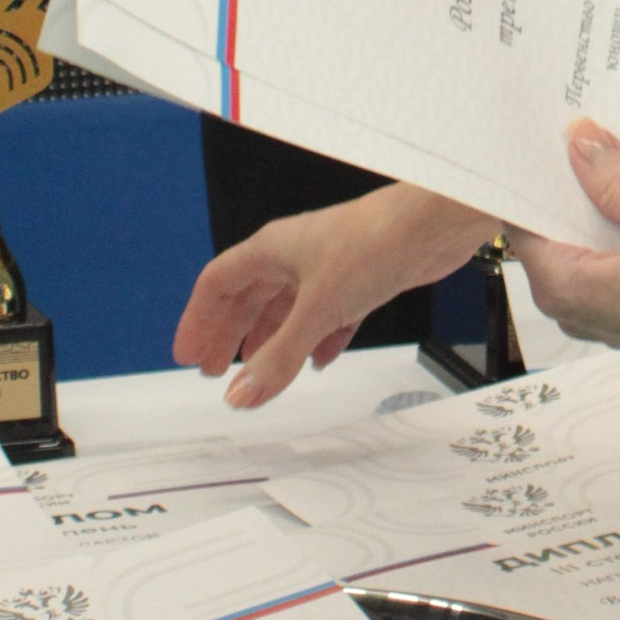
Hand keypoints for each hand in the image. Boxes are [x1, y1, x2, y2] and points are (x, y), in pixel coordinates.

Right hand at [173, 183, 489, 408]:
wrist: (432, 224)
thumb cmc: (372, 244)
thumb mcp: (316, 309)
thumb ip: (278, 357)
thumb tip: (239, 395)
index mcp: (272, 250)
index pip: (219, 284)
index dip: (199, 319)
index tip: (188, 354)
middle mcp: (296, 256)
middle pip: (250, 298)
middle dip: (231, 336)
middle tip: (214, 372)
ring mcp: (329, 268)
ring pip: (289, 309)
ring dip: (273, 343)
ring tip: (261, 373)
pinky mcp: (362, 282)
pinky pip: (329, 316)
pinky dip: (320, 340)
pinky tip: (321, 362)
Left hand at [509, 123, 619, 380]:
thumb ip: (612, 175)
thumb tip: (581, 144)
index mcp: (567, 288)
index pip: (523, 224)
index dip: (533, 178)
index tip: (541, 141)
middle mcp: (584, 312)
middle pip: (560, 236)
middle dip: (574, 189)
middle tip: (587, 138)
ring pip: (597, 250)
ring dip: (609, 210)